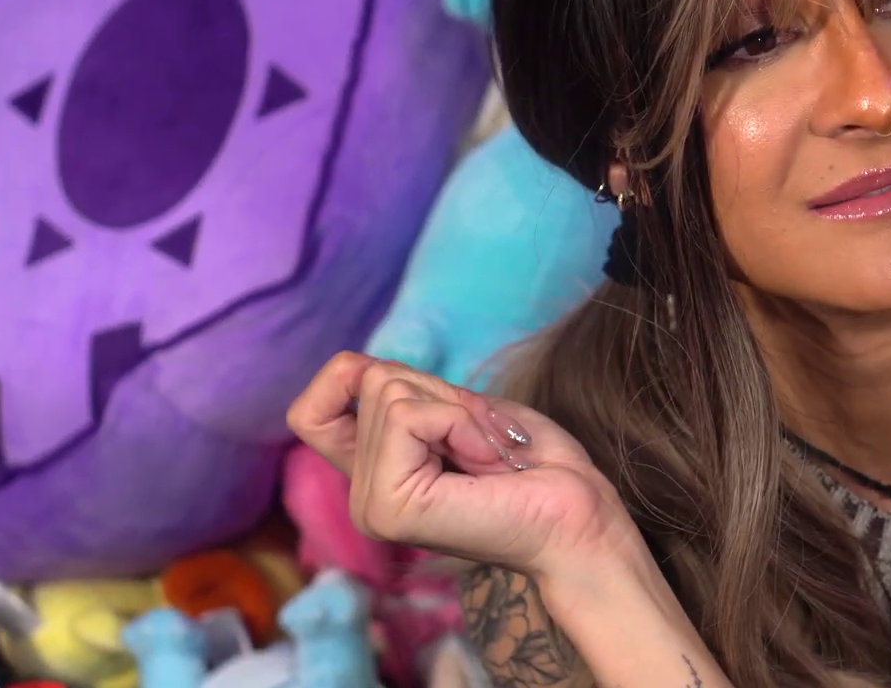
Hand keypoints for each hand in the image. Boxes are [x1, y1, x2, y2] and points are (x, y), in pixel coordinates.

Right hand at [286, 353, 638, 582]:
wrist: (580, 521)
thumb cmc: (538, 469)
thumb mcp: (465, 411)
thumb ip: (406, 394)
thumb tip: (361, 370)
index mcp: (376, 476)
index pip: (309, 410)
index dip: (353, 379)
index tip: (428, 402)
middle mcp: (363, 496)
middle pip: (370, 382)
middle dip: (442, 393)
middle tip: (484, 442)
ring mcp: (372, 507)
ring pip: (389, 393)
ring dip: (457, 409)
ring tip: (488, 455)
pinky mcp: (390, 509)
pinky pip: (409, 415)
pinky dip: (460, 422)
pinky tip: (487, 462)